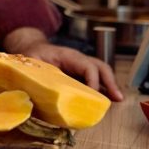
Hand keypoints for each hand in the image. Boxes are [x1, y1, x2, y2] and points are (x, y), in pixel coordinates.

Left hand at [2, 27, 124, 100]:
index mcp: (67, 56)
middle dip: (110, 81)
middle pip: (99, 67)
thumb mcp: (30, 64)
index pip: (86, 66)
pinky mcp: (79, 73)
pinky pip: (95, 78)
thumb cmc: (32, 55)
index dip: (92, 80)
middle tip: (117, 97)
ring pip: (101, 72)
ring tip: (118, 100)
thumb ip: (31, 77)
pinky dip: (103, 88)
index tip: (93, 94)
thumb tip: (29, 97)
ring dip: (110, 85)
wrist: (32, 48)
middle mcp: (78, 60)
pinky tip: (107, 100)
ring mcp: (80, 66)